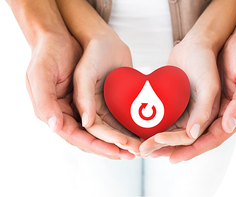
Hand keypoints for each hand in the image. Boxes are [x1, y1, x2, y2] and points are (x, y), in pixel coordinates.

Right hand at [26, 33, 133, 159]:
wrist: (72, 35)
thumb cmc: (51, 52)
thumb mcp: (51, 73)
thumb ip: (57, 100)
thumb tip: (66, 126)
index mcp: (56, 112)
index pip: (77, 137)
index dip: (97, 145)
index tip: (116, 151)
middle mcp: (71, 113)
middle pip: (93, 138)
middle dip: (113, 147)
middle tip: (133, 154)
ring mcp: (86, 107)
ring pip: (104, 130)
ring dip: (120, 140)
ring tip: (138, 147)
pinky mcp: (98, 100)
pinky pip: (110, 117)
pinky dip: (122, 126)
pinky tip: (136, 131)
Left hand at [153, 33, 235, 162]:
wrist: (234, 34)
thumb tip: (224, 128)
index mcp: (234, 114)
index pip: (211, 139)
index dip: (192, 150)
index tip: (173, 158)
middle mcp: (218, 114)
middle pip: (194, 137)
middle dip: (172, 147)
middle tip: (150, 154)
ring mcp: (205, 105)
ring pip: (184, 128)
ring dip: (166, 137)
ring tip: (146, 145)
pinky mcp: (194, 96)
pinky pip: (179, 113)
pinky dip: (166, 121)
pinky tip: (150, 125)